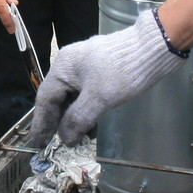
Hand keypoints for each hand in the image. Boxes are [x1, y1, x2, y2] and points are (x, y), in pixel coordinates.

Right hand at [30, 8, 184, 146]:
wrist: (153, 48)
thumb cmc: (122, 71)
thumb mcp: (98, 98)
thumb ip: (77, 119)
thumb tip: (65, 137)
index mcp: (64, 67)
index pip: (45, 98)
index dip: (41, 123)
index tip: (38, 143)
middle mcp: (71, 65)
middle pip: (57, 98)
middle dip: (56, 122)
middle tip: (54, 144)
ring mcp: (86, 67)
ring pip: (73, 97)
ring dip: (72, 118)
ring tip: (75, 139)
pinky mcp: (101, 72)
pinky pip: (85, 94)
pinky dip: (85, 110)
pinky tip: (91, 126)